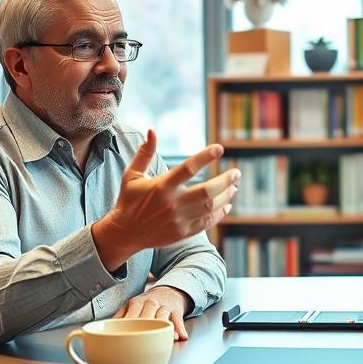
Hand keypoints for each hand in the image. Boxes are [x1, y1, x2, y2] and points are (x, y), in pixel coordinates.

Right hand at [91, 130, 239, 268]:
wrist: (125, 233)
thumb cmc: (129, 200)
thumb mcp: (132, 175)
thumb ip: (145, 153)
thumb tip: (152, 130)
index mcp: (161, 186)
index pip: (187, 168)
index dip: (205, 157)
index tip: (220, 148)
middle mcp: (172, 203)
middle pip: (206, 191)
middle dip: (225, 180)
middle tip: (237, 172)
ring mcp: (179, 219)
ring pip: (210, 207)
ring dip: (226, 195)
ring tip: (234, 186)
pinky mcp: (183, 232)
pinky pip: (207, 222)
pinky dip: (219, 213)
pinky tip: (226, 204)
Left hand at [114, 285, 190, 340]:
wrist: (168, 291)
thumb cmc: (147, 303)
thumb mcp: (131, 305)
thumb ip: (119, 317)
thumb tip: (102, 328)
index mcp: (136, 303)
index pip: (131, 315)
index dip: (128, 326)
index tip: (123, 338)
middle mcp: (150, 303)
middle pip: (147, 315)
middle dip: (144, 326)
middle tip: (141, 340)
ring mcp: (164, 307)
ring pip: (163, 316)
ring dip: (162, 327)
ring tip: (162, 337)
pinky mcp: (176, 311)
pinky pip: (178, 320)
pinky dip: (179, 328)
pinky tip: (180, 337)